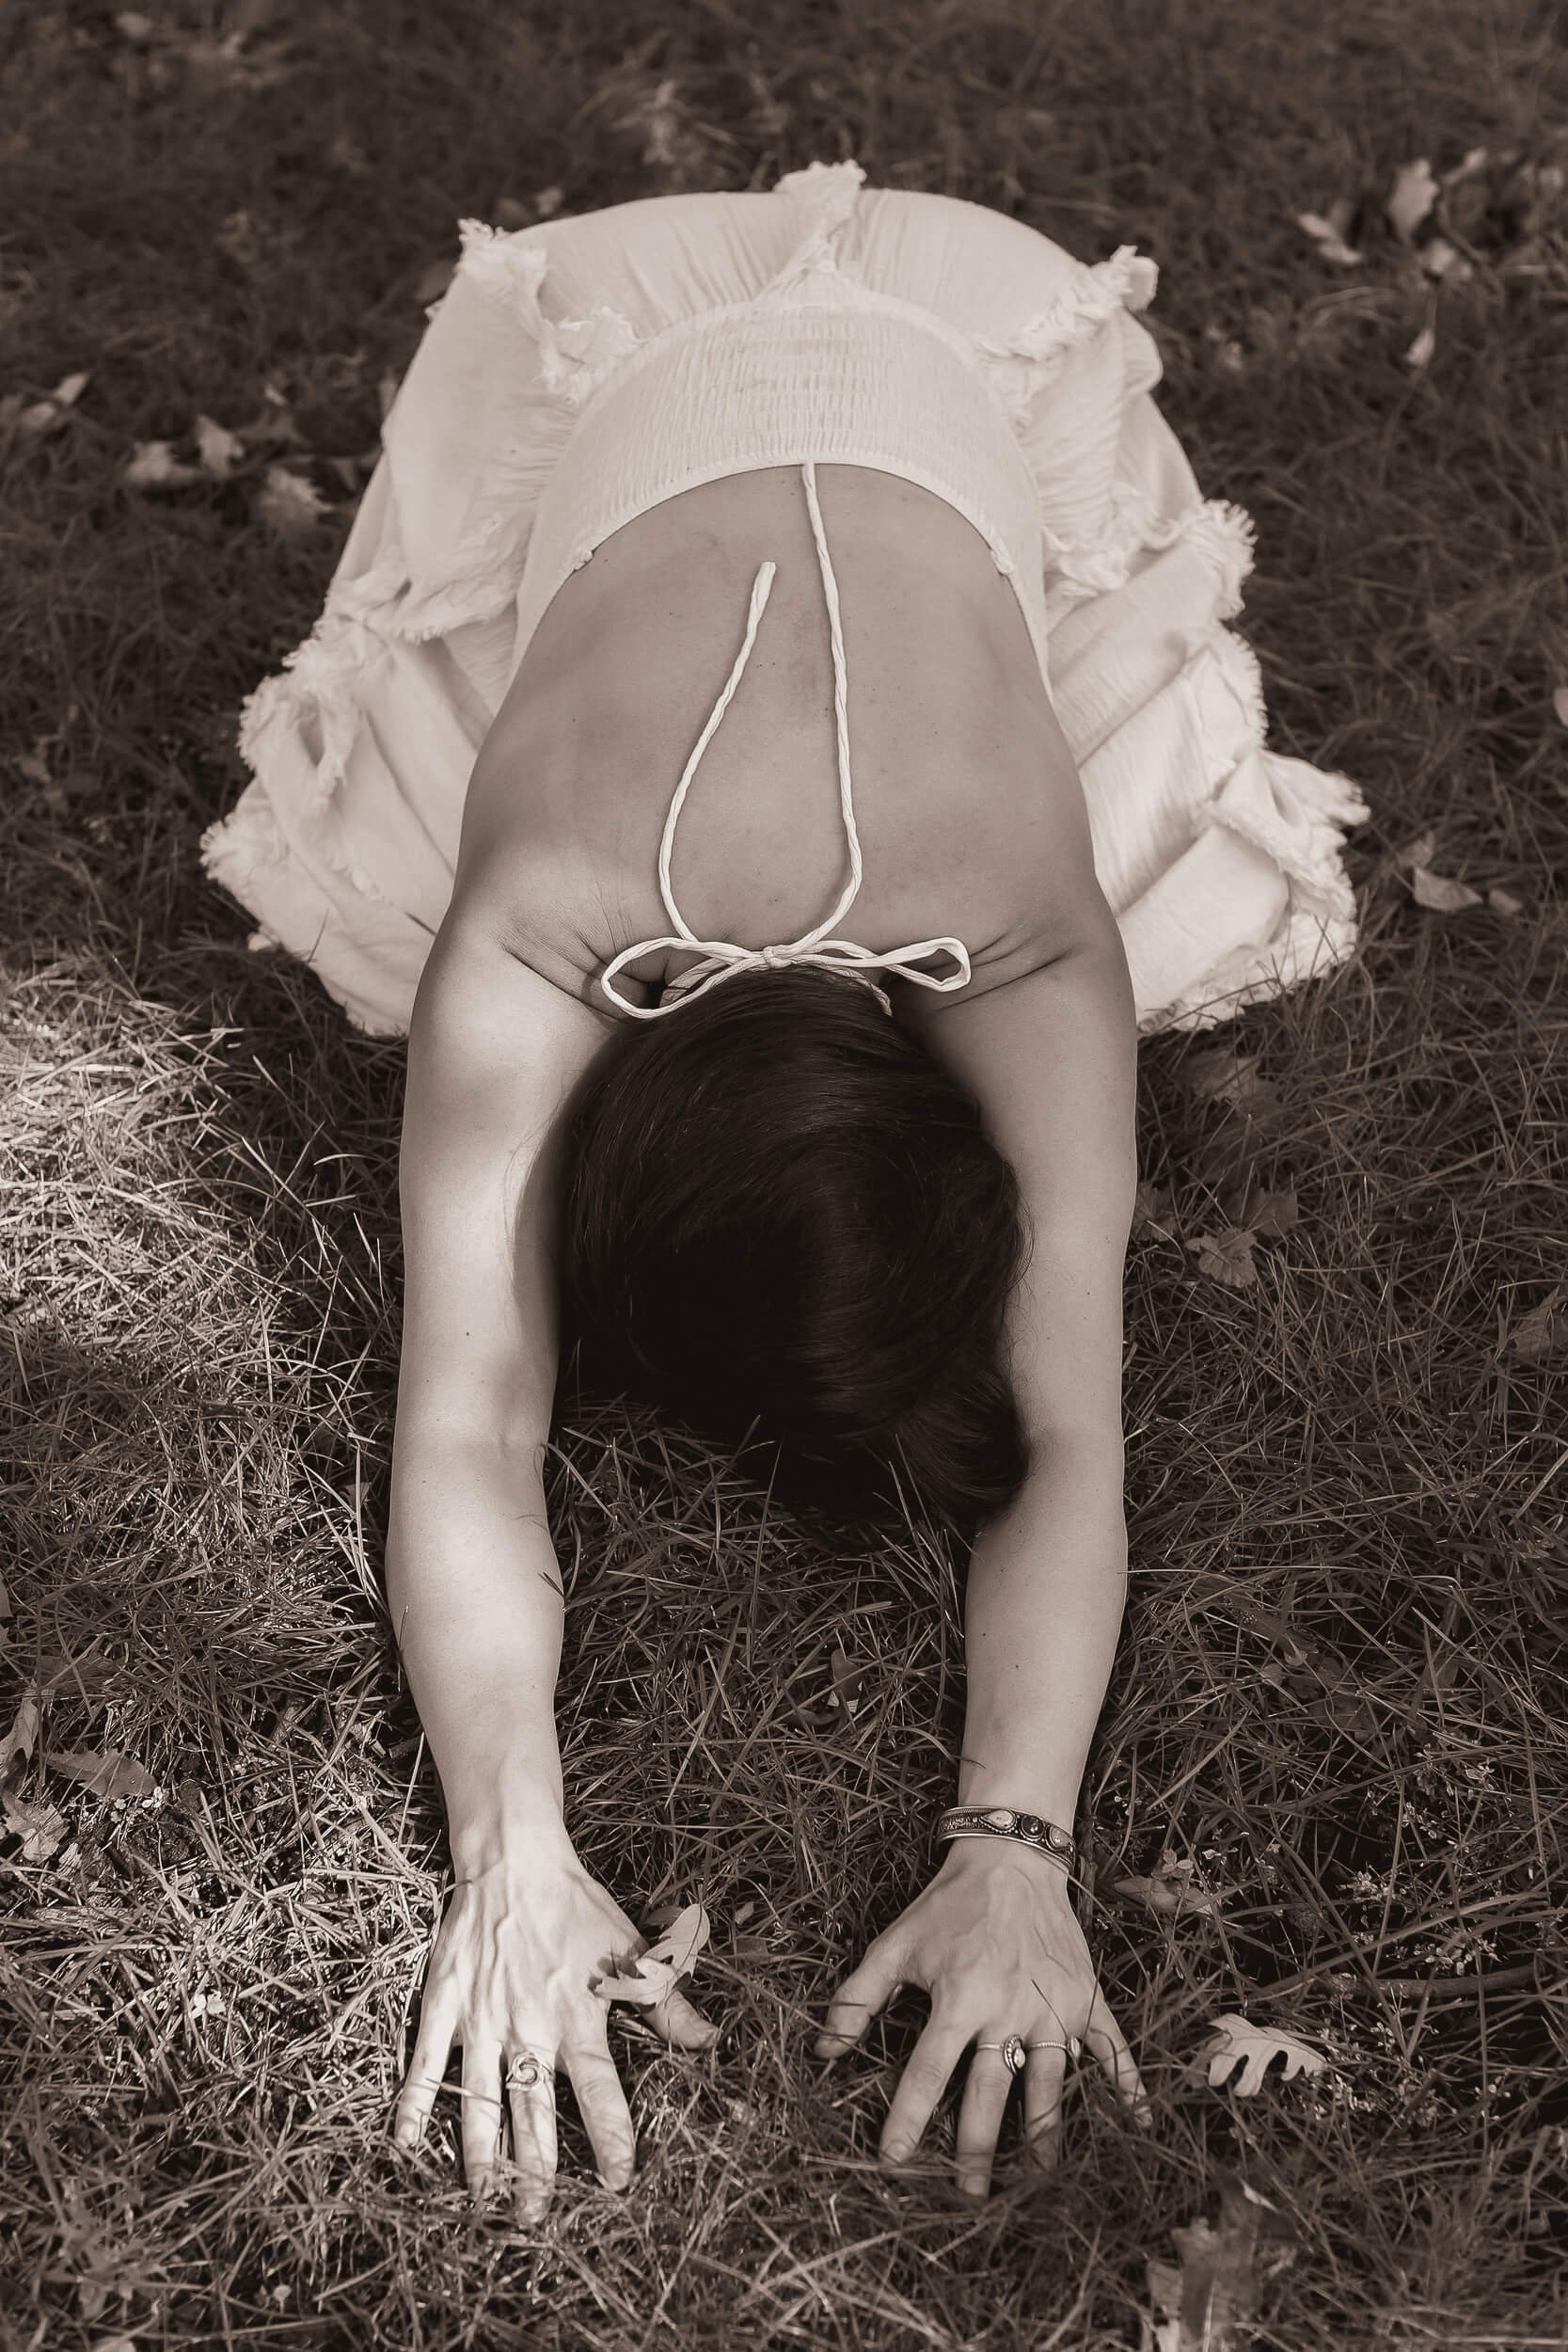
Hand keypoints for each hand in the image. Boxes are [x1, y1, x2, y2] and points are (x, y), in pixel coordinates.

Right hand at [392, 1829, 717, 2220]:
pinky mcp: (444, 2008)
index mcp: (578, 2018)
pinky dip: (412, 2106)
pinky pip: (424, 2065)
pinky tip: (402, 2148)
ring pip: (479, 2102)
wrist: (514, 1862)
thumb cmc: (576, 1909)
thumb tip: (712, 2042)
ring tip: (482, 2204)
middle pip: (533, 2115)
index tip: (616, 2183)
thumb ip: (668, 2005)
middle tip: (536, 2219)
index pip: (600, 2094)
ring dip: (480, 2158)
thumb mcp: (632, 1953)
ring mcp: (482, 2021)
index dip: (611, 2142)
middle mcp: (529, 2029)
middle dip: (537, 2173)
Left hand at [815, 1837, 1150, 2195]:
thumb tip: (822, 2050)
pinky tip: (1138, 2123)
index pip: (927, 2071)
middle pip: (990, 2092)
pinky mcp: (1086, 1998)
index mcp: (958, 1998)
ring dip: (1044, 2134)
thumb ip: (857, 1997)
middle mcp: (1007, 2009)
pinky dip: (1127, 2083)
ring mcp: (1052, 2007)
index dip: (906, 2117)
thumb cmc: (946, 1906)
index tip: (892, 2159)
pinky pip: (1111, 2047)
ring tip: (1038, 2181)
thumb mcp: (894, 1945)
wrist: (1010, 1859)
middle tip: (969, 2193)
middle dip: (977, 2147)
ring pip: (1050, 2083)